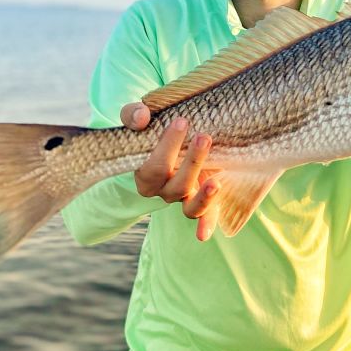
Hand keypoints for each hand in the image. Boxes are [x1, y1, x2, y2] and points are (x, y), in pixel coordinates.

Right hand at [121, 102, 222, 241]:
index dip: (167, 146)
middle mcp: (163, 191)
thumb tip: (141, 116)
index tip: (182, 121)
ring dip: (203, 197)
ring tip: (216, 182)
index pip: (153, 167)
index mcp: (144, 176)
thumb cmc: (152, 128)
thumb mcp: (139, 119)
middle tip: (204, 137)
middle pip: (176, 186)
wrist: (168, 138)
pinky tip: (205, 234)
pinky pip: (204, 216)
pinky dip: (206, 225)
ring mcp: (183, 197)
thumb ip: (134, 116)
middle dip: (192, 162)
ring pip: (190, 207)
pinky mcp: (201, 197)